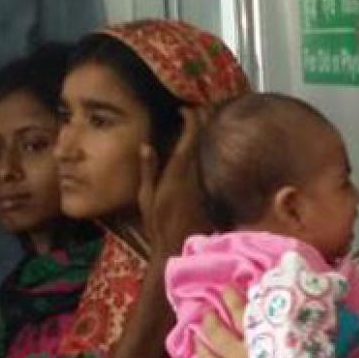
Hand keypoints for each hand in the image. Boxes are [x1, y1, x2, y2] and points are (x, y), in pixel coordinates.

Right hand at [138, 106, 211, 259]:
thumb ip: (148, 170)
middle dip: (204, 120)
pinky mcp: (212, 191)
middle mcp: (194, 176)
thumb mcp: (146, 198)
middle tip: (201, 107)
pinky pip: (213, 164)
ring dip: (208, 133)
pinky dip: (211, 150)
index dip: (191, 120)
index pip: (188, 139)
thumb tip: (145, 145)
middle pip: (203, 140)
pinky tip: (211, 144)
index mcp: (176, 174)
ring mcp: (206, 183)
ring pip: (210, 150)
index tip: (186, 109)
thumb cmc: (157, 225)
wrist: (177, 249)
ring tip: (206, 118)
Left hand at [192, 289, 321, 357]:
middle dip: (210, 321)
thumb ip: (290, 336)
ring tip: (198, 339)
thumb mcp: (303, 355)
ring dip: (201, 346)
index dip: (233, 300)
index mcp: (262, 345)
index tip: (227, 289)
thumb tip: (282, 320)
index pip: (243, 315)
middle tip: (207, 313)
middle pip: (218, 334)